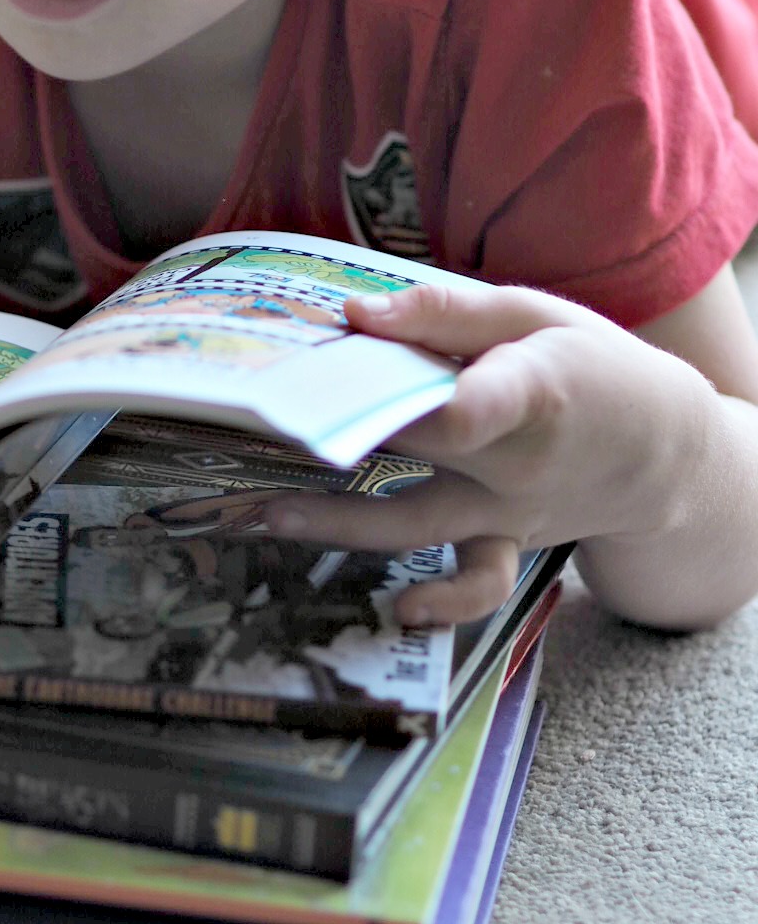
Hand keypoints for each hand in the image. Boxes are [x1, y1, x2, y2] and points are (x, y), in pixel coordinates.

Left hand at [261, 277, 717, 626]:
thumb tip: (355, 313)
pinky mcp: (506, 541)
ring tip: (267, 514)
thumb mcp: (535, 315)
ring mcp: (509, 510)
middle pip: (421, 449)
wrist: (668, 450)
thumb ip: (446, 312)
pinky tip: (398, 611)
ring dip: (342, 524)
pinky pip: (477, 581)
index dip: (429, 400)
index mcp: (532, 389)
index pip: (477, 401)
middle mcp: (518, 460)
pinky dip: (444, 604)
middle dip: (339, 435)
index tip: (365, 372)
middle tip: (254, 420)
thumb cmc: (591, 366)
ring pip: (421, 524)